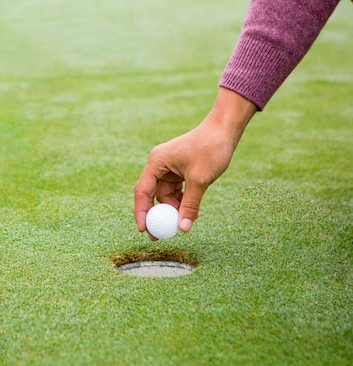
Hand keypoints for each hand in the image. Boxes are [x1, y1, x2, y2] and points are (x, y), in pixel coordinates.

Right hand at [134, 88, 256, 239]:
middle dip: (157, 215)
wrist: (224, 130)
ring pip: (165, 195)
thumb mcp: (199, 180)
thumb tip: (182, 228)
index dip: (141, 212)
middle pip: (152, 195)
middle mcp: (159, 165)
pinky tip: (191, 211)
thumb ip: (189, 205)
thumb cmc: (210, 148)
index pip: (142, 191)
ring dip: (174, 209)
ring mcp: (168, 168)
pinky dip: (181, 202)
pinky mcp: (179, 171)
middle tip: (159, 235)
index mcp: (156, 163)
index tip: (143, 229)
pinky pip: (175, 191)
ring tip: (186, 220)